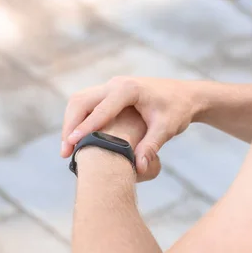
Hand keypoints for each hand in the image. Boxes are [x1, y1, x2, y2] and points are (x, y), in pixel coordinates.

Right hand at [61, 76, 209, 173]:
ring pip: (79, 101)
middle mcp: (115, 83)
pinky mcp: (108, 92)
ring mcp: (110, 86)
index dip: (85, 128)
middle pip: (81, 101)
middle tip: (65, 152)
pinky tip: (77, 141)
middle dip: (69, 126)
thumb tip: (139, 169)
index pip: (100, 109)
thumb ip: (151, 147)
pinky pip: (86, 104)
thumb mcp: (166, 129)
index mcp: (128, 89)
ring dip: (70, 123)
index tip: (71, 144)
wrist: (186, 95)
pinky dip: (77, 120)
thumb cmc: (178, 111)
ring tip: (67, 149)